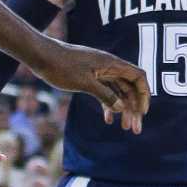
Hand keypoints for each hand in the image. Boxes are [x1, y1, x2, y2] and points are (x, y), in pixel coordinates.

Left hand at [35, 39, 149, 131]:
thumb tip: (121, 108)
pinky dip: (109, 105)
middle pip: (130, 87)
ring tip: (125, 128)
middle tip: (134, 130)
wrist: (42, 56)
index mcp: (111, 63)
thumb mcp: (84, 82)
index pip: (138, 77)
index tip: (142, 113)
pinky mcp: (90, 76)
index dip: (144, 94)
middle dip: (134, 108)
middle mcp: (109, 66)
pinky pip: (106, 91)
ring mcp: (100, 71)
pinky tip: (108, 119)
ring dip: (123, 109)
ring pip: (118, 91)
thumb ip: (104, 95)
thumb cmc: (62, 66)